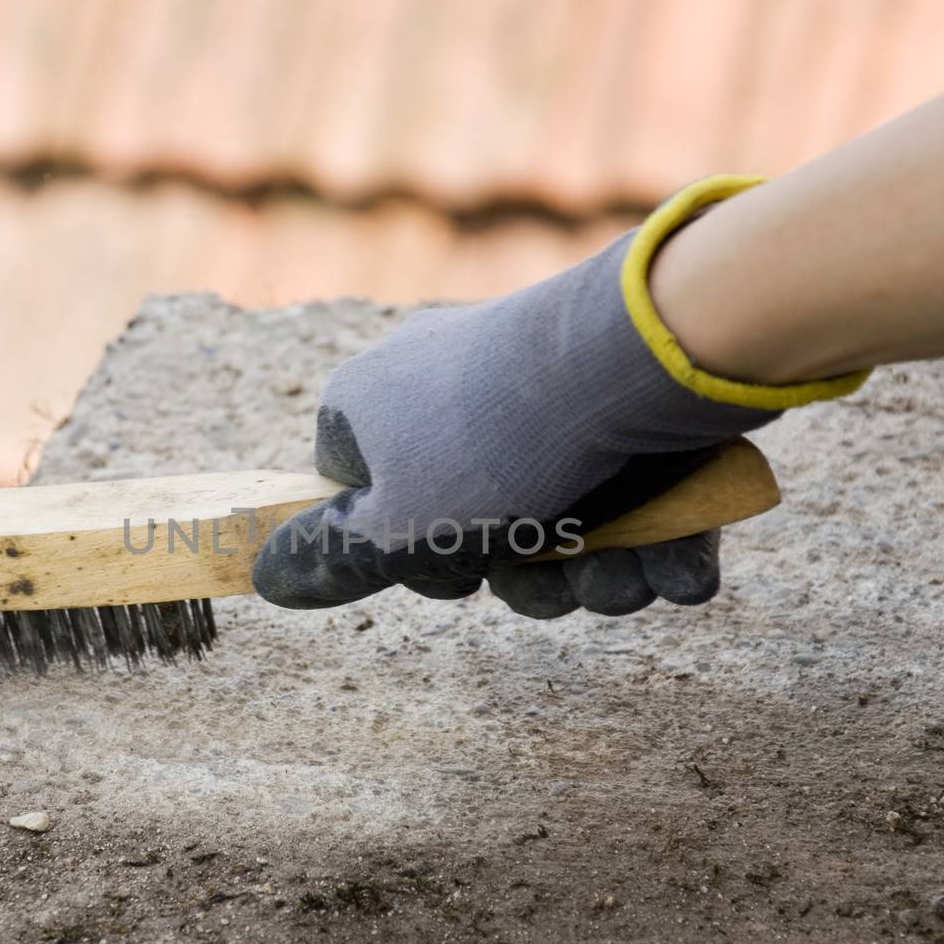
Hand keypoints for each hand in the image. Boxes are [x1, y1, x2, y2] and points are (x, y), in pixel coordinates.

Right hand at [250, 178, 865, 616]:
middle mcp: (455, 393)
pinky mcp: (628, 404)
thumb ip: (331, 559)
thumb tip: (265, 577)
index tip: (446, 568)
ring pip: (568, 524)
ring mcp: (545, 395)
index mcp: (378, 406)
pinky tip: (678, 560)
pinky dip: (661, 542)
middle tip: (547, 579)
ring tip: (620, 568)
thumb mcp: (393, 530)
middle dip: (526, 579)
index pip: (363, 495)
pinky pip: (637, 498)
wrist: (633, 363)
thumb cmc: (492, 450)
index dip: (408, 554)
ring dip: (598, 574)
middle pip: (479, 524)